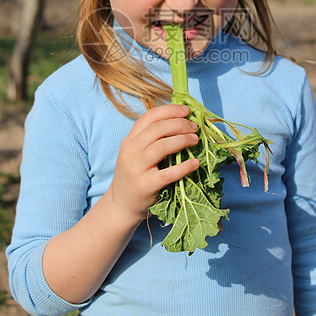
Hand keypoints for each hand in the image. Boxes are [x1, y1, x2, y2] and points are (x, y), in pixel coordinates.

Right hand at [109, 104, 198, 223]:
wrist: (120, 205)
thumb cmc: (134, 176)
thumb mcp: (135, 154)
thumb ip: (151, 139)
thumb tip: (180, 121)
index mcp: (129, 140)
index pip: (149, 117)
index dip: (169, 110)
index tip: (186, 110)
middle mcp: (130, 151)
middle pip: (158, 129)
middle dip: (180, 124)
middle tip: (194, 127)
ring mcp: (137, 168)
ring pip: (162, 147)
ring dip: (183, 140)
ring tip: (195, 140)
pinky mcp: (145, 186)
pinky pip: (168, 173)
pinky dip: (184, 167)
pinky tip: (195, 163)